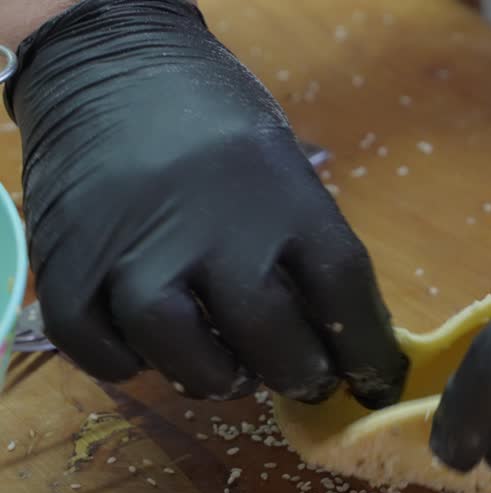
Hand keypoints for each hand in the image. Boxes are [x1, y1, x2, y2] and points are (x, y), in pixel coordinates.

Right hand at [5, 0, 406, 406]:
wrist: (114, 63)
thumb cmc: (216, 122)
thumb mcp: (285, 166)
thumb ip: (308, 245)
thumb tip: (342, 337)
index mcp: (283, 196)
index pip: (344, 292)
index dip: (368, 353)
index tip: (374, 382)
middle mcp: (211, 226)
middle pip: (270, 336)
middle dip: (298, 372)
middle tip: (303, 376)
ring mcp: (133, 249)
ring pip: (183, 354)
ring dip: (216, 377)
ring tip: (231, 370)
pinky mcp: (68, 267)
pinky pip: (101, 351)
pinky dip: (131, 364)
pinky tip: (153, 349)